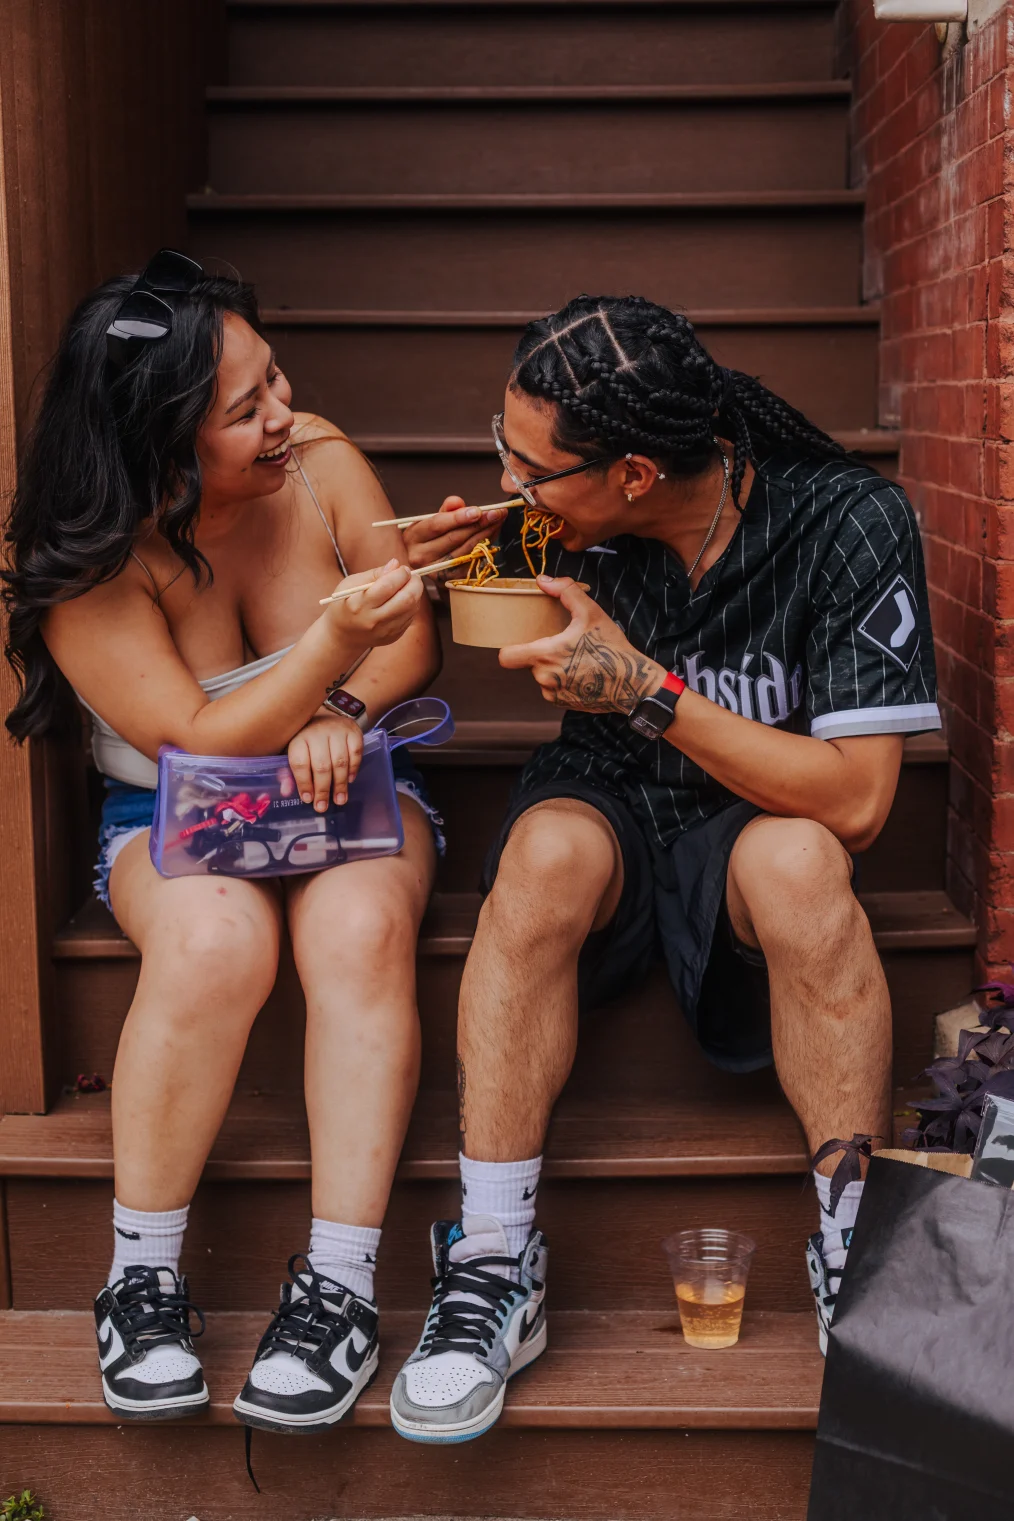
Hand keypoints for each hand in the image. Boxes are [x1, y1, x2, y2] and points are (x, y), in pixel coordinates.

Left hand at [288, 713, 362, 809]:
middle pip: (321, 765)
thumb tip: (285, 791)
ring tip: (339, 800)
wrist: (328, 715)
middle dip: (322, 789)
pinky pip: (355, 754)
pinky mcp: (353, 732)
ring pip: (340, 762)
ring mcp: (337, 731)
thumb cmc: (308, 740)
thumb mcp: (294, 752)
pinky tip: (350, 780)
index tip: (307, 799)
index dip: (304, 783)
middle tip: (322, 806)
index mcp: (298, 738)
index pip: (300, 763)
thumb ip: (289, 772)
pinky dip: (353, 769)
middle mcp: (317, 733)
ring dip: (340, 784)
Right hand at [324, 558, 422, 646]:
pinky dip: (411, 605)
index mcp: (359, 604)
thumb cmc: (346, 602)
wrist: (343, 635)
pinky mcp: (393, 637)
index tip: (403, 568)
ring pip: (412, 608)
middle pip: (406, 599)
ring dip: (415, 593)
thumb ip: (374, 573)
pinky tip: (402, 600)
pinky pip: (410, 617)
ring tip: (407, 586)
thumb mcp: (351, 584)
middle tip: (412, 576)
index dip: (401, 574)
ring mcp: (385, 631)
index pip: (388, 586)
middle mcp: (373, 620)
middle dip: (414, 583)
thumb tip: (396, 564)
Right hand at [401, 496, 507, 575]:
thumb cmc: (430, 537)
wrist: (426, 561)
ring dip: (485, 534)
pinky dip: (485, 547)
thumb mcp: (433, 520)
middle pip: (454, 538)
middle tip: (497, 513)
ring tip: (498, 521)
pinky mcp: (449, 580)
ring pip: (465, 550)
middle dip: (478, 524)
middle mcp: (420, 556)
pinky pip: (471, 561)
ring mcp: (435, 571)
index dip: (458, 517)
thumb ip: (447, 510)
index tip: (478, 511)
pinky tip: (492, 535)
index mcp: (413, 537)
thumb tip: (457, 502)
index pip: (437, 525)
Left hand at [499, 575, 664, 712]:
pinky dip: (562, 680)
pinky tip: (581, 673)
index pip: (506, 657)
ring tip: (576, 659)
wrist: (631, 684)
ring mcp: (553, 694)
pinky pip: (553, 688)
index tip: (522, 640)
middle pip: (528, 662)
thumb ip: (565, 591)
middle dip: (541, 653)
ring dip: (552, 667)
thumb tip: (543, 580)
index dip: (510, 647)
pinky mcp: (563, 704)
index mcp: (545, 655)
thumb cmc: (611, 647)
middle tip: (563, 644)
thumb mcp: (591, 613)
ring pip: (541, 676)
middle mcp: (544, 678)